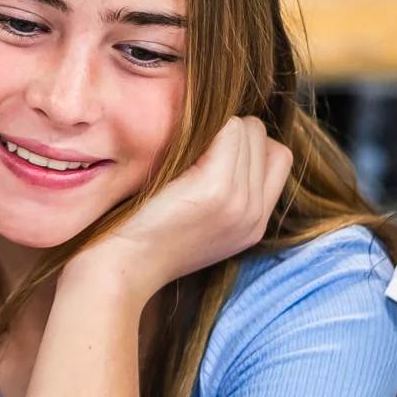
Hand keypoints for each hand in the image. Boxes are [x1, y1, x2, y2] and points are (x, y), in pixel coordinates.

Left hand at [75, 116, 293, 298]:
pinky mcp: (215, 190)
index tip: (208, 152)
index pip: (278, 156)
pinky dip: (204, 126)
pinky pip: (228, 129)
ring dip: (214, 127)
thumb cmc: (143, 237)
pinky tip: (174, 148)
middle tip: (188, 150)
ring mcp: (238, 203)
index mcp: (254, 223)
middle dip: (228, 132)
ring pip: (246, 129)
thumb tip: (230, 137)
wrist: (117, 270)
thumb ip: (226, 191)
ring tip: (180, 150)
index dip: (245, 144)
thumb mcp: (199, 221)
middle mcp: (254, 215)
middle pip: (262, 138)